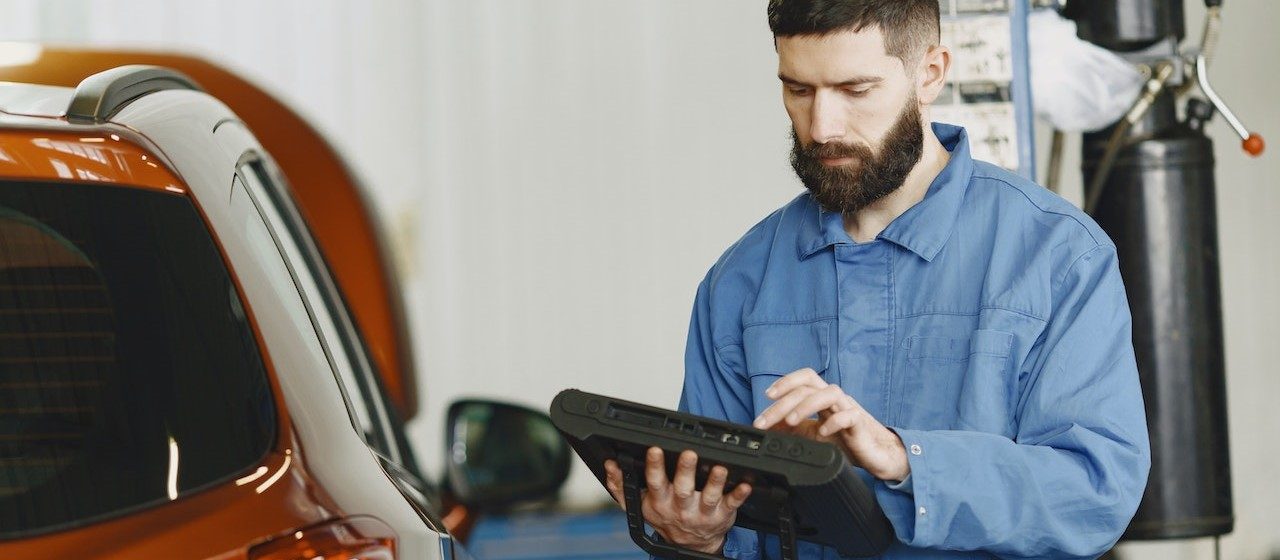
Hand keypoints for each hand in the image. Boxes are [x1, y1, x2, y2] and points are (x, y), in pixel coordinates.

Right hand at [603, 447, 751, 553]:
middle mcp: (681, 507)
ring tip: (719, 467)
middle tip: (689, 453)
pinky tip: (745, 484)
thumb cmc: (666, 518)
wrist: (691, 545)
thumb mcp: (639, 505)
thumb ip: (621, 486)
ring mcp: (702, 512)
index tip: (655, 449)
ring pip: (708, 496)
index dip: (654, 466)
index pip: (655, 481)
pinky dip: (739, 495)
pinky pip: (731, 504)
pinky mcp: (722, 514)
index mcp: (660, 501)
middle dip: (685, 470)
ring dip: (714, 481)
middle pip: (682, 487)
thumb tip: (610, 465)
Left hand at [752, 368, 909, 481]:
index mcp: (823, 398)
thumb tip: (768, 426)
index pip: (805, 378)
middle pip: (808, 388)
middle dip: (783, 403)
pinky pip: (849, 416)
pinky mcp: (860, 424)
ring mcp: (848, 408)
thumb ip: (792, 428)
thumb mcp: (812, 434)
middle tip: (764, 421)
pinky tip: (822, 432)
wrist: (876, 455)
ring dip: (805, 406)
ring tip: (790, 421)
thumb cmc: (846, 441)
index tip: (767, 396)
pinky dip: (834, 422)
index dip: (786, 382)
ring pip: (828, 394)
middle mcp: (835, 398)